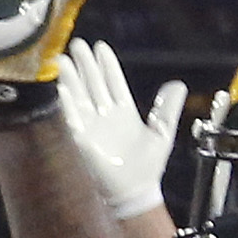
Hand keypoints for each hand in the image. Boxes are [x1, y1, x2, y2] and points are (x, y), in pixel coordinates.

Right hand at [57, 36, 186, 226]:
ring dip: (71, 78)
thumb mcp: (163, 132)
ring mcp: (92, 127)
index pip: (113, 82)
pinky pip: (71, 117)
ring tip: (63, 59)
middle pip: (92, 84)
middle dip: (85, 65)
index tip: (100, 47)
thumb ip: (168, 108)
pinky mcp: (82, 140)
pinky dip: (66, 102)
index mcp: (124, 111)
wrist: (133, 192)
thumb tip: (177, 84)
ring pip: (79, 96)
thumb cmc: (148, 166)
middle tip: (78, 45)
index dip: (106, 64)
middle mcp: (105, 116)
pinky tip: (61, 88)